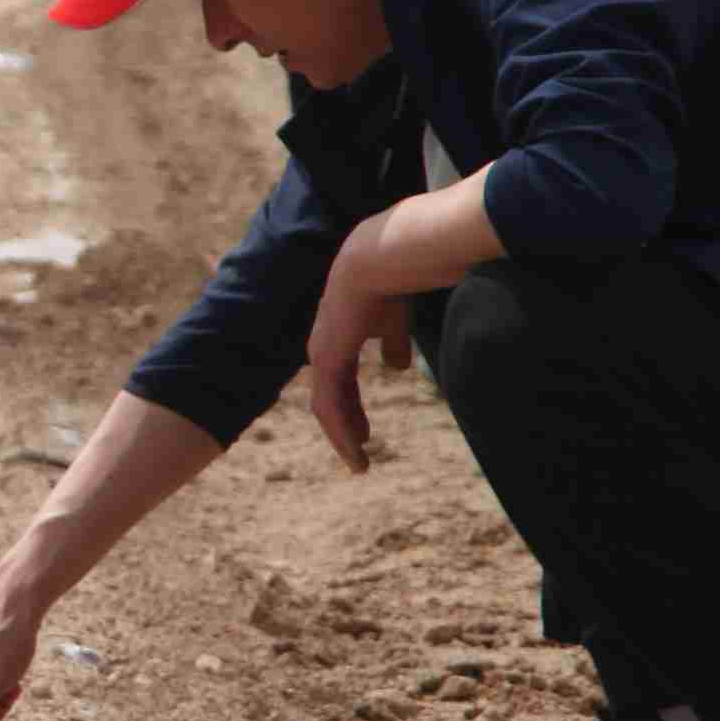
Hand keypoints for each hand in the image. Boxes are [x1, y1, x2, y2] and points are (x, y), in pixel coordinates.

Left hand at [302, 222, 405, 473]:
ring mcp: (323, 353)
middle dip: (345, 426)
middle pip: (331, 397)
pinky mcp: (328, 359)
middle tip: (359, 453)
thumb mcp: (394, 320)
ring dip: (342, 437)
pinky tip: (356, 450)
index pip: (341, 379)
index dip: (352, 407)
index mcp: (340, 334)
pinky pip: (330, 406)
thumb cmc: (394, 278)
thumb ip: (391, 343)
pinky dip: (341, 431)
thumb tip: (396, 368)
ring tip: (359, 463)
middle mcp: (325, 345)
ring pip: (327, 408)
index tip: (365, 431)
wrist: (382, 257)